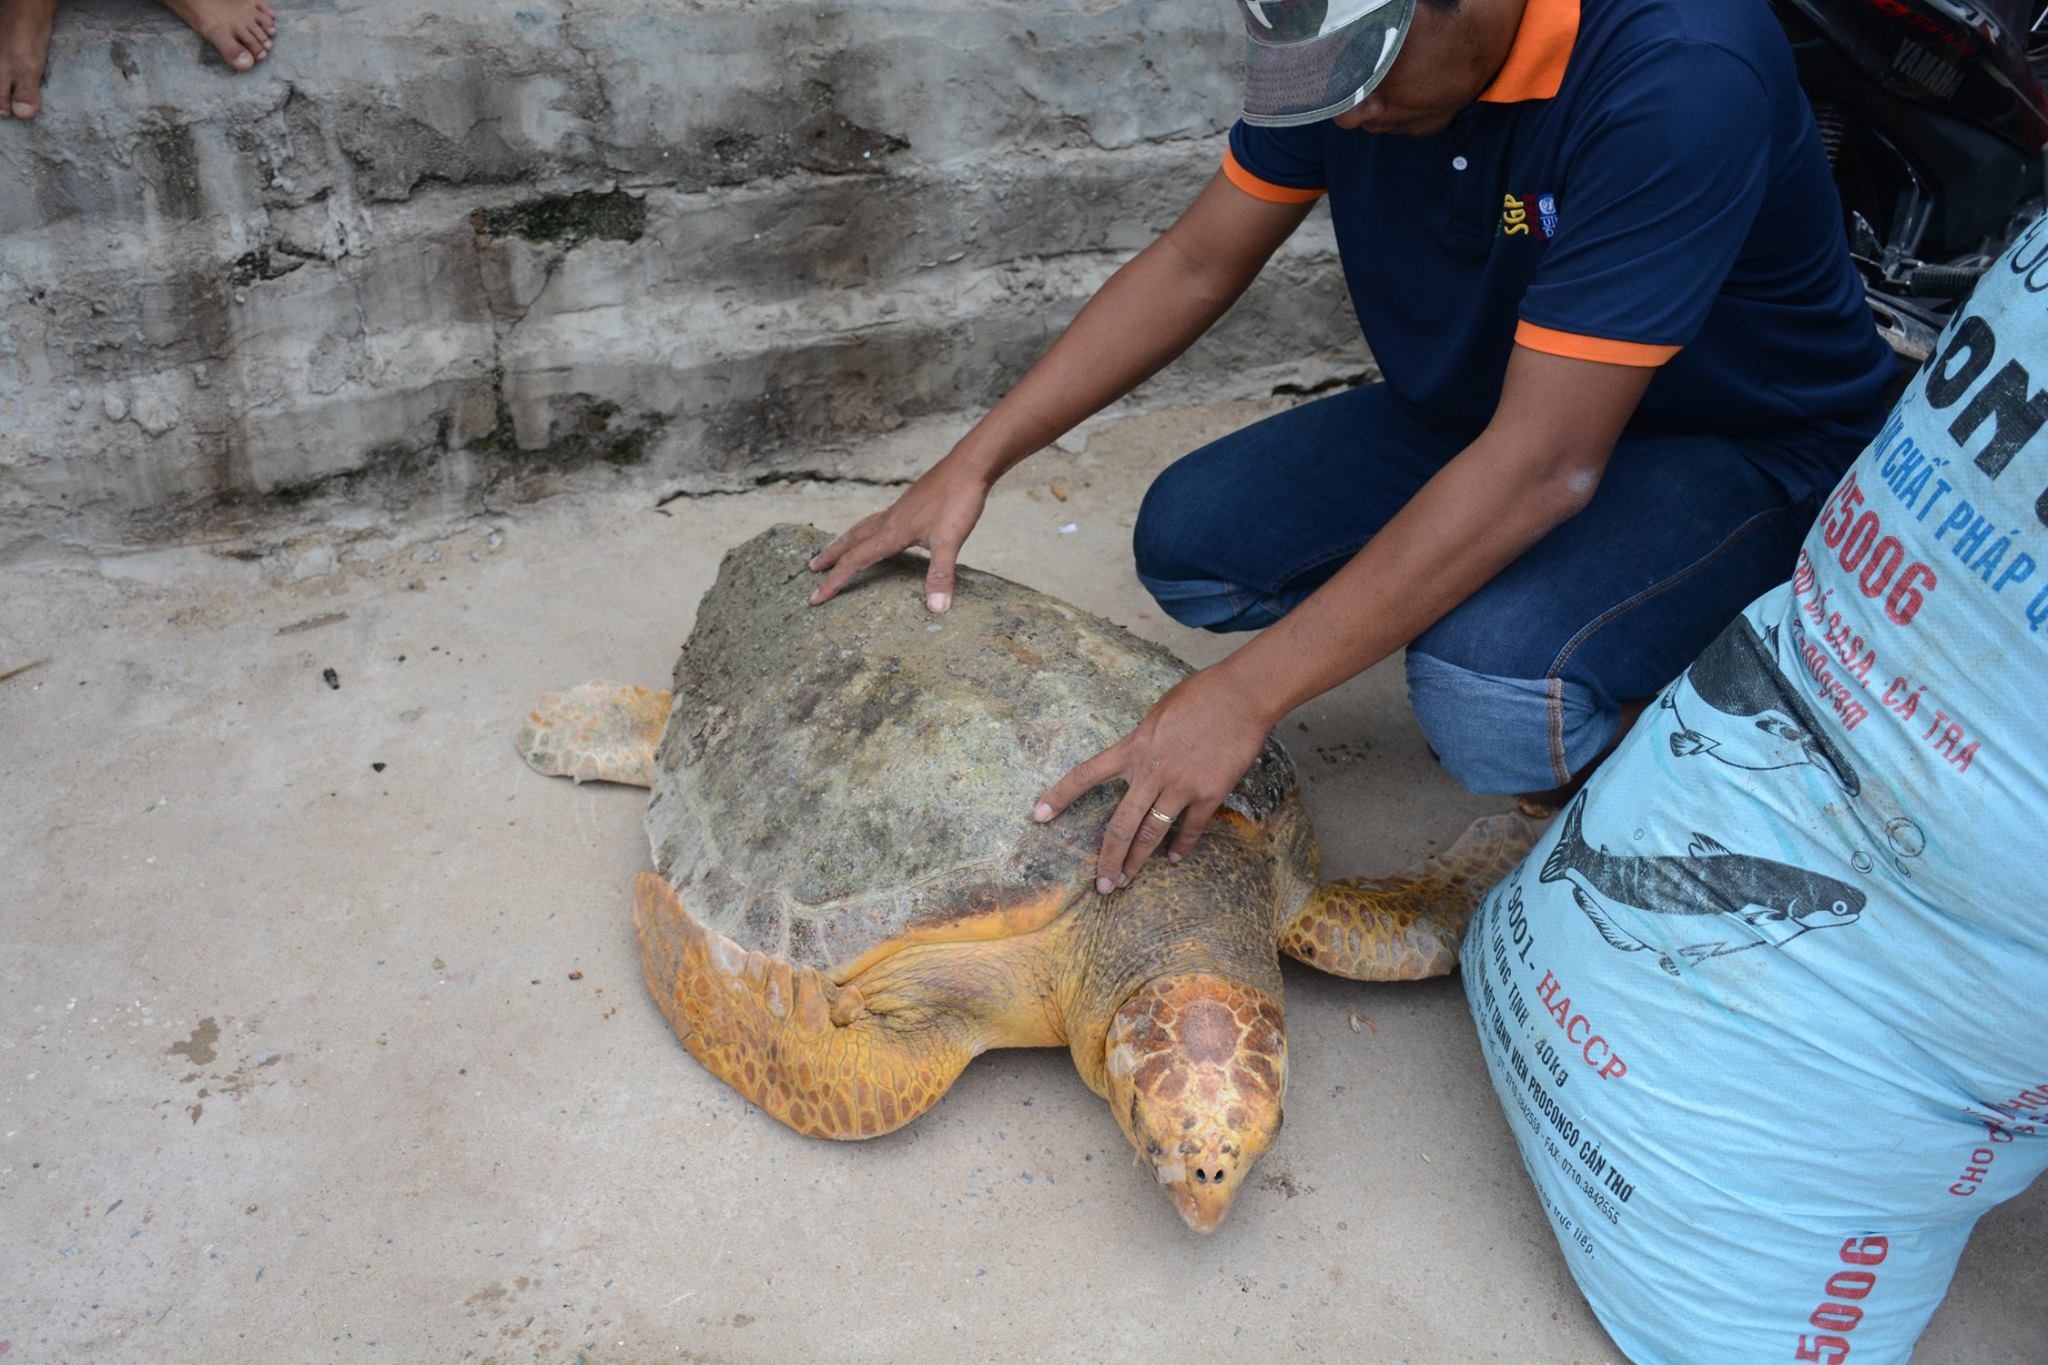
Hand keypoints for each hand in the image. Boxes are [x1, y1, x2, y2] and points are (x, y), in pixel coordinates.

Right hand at [807, 456, 990, 610]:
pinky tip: (878, 532)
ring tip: (835, 549)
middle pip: (851, 540)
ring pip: (862, 527)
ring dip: (845, 540)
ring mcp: (898, 510)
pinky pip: (878, 520)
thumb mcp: (950, 541)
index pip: (855, 561)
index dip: (834, 581)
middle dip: (830, 557)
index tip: (815, 598)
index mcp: (892, 532)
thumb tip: (936, 608)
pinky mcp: (909, 504)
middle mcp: (889, 520)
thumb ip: (940, 574)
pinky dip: (867, 530)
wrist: (968, 466)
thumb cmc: (958, 500)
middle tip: (812, 568)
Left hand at [1033, 664, 1275, 893]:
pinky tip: (1173, 858)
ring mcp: (1180, 785)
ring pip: (1152, 834)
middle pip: (1120, 824)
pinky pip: (1191, 828)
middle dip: (1108, 858)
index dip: (1059, 796)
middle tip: (1102, 884)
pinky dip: (1181, 846)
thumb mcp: (1157, 714)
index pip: (1085, 775)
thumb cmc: (1200, 695)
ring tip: (1126, 880)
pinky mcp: (1209, 793)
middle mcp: (1151, 771)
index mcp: (1133, 748)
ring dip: (1137, 861)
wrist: (1241, 695)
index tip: (1038, 816)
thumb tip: (1137, 759)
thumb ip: (1142, 742)